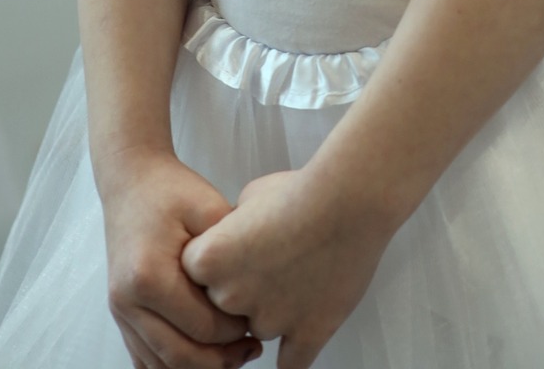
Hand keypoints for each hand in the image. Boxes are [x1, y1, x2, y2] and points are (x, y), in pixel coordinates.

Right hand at [101, 148, 262, 368]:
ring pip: (162, 365)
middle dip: (221, 360)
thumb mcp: (209, 208)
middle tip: (252, 348)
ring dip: (200, 367)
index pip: (201, 327)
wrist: (132, 179)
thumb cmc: (171, 190)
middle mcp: (127, 302)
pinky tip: (204, 355)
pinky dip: (175, 364)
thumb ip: (229, 252)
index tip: (258, 319)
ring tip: (235, 354)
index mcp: (149, 276)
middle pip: (180, 357)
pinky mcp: (121, 314)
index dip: (235, 331)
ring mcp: (120, 312)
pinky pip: (146, 358)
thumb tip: (255, 295)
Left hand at [182, 166, 394, 368]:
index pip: (193, 275)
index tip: (230, 251)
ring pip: (257, 330)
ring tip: (294, 275)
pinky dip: (291, 355)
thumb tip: (232, 241)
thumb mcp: (249, 196)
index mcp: (210, 260)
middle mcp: (232, 296)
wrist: (350, 200)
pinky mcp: (307, 333)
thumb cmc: (303, 191)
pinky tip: (293, 343)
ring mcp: (270, 320)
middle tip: (265, 261)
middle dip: (240, 288)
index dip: (215, 261)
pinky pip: (290, 364)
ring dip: (271, 311)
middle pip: (222, 306)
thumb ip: (230, 228)